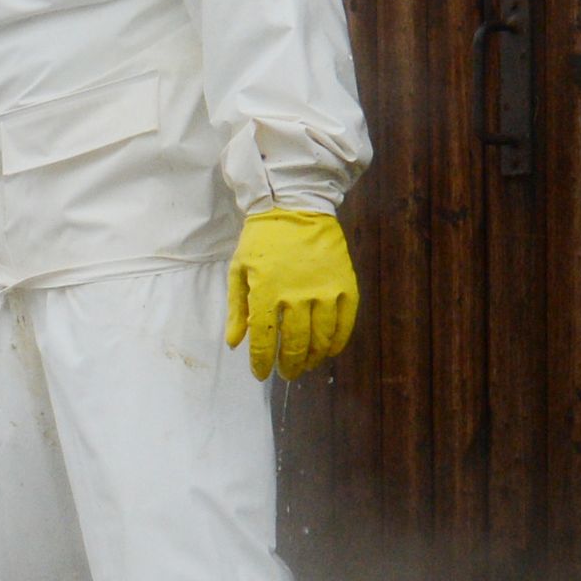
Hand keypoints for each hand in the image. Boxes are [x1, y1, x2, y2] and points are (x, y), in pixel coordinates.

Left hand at [225, 208, 358, 381]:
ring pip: (321, 338)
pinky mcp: (345, 285)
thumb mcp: (238, 270)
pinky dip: (337, 343)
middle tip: (286, 373)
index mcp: (266, 291)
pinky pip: (345, 323)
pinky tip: (328, 351)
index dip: (262, 363)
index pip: (264, 340)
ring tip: (305, 364)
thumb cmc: (261, 240)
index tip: (261, 374)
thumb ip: (237, 309)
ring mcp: (325, 291)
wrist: (295, 207)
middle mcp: (297, 295)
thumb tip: (234, 344)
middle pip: (296, 344)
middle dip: (289, 365)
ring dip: (312, 358)